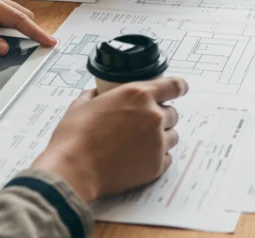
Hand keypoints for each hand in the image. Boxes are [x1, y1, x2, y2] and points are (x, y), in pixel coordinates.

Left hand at [0, 0, 56, 53]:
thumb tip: (4, 48)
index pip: (18, 19)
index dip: (36, 32)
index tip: (51, 42)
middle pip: (19, 15)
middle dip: (30, 31)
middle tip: (39, 49)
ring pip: (9, 15)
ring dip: (16, 30)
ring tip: (23, 47)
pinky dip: (4, 27)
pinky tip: (0, 38)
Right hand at [33, 77, 187, 202]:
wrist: (73, 170)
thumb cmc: (74, 137)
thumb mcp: (82, 105)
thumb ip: (96, 95)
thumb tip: (96, 94)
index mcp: (138, 94)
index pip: (174, 85)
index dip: (179, 87)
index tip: (181, 89)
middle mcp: (153, 116)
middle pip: (172, 114)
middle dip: (160, 117)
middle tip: (141, 126)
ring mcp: (157, 142)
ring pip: (172, 136)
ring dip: (160, 138)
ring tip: (138, 144)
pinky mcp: (156, 165)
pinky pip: (167, 158)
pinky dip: (156, 157)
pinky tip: (138, 159)